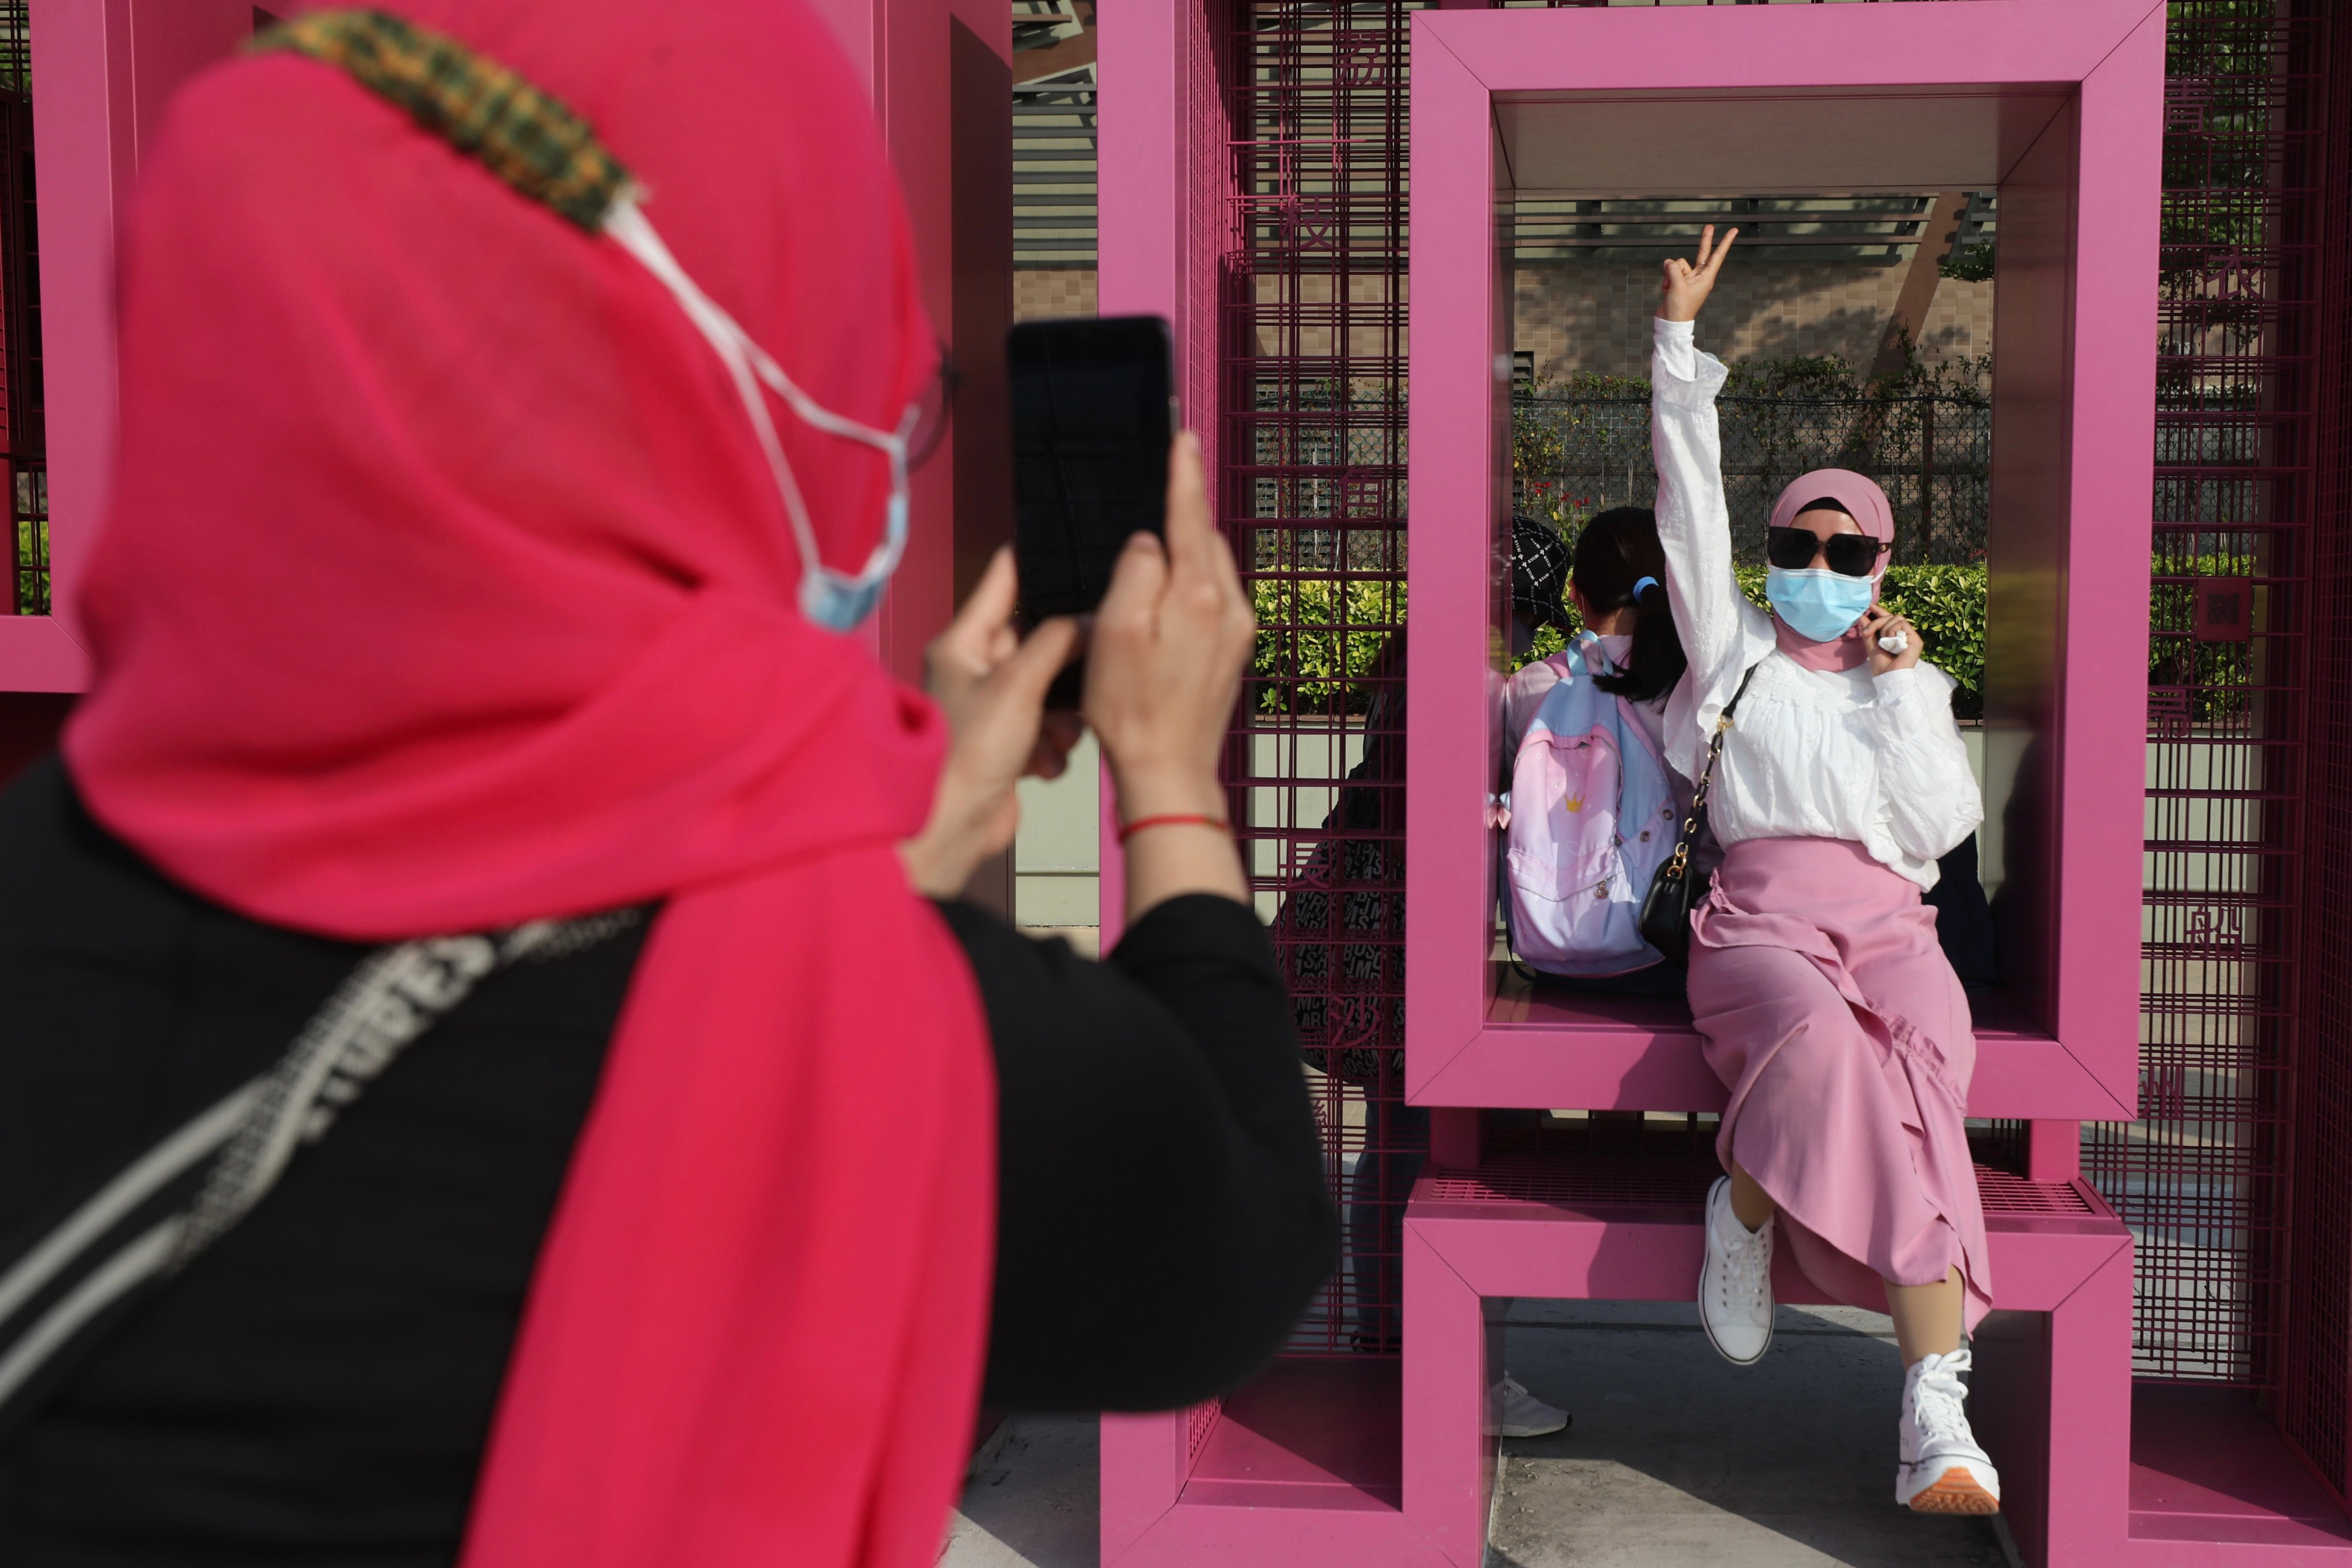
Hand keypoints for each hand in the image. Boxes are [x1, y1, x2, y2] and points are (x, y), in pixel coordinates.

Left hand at [898, 547, 1084, 897]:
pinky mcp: (1005, 745)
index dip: (1036, 563)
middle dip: (1066, 660)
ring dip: (1063, 713)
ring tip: (1060, 735)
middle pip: (1035, 640)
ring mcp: (990, 708)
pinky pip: (1045, 729)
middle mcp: (973, 669)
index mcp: (962, 642)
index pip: (1002, 582)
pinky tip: (1044, 765)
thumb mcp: (1018, 684)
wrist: (949, 827)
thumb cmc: (968, 749)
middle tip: (1095, 664)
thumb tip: (1088, 620)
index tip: (1076, 547)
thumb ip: (1057, 643)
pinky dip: (1051, 746)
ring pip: (1048, 688)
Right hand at [1087, 432, 1255, 913]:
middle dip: (1183, 516)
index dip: (1182, 474)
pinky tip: (1166, 604)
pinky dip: (1192, 587)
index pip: (1190, 516)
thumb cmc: (1131, 709)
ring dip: (1187, 555)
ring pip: (1212, 569)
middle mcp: (1230, 606)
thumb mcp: (1115, 631)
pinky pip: (1215, 599)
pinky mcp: (1236, 652)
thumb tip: (1150, 540)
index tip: (1182, 437)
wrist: (1169, 772)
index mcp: (1199, 594)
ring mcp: (1238, 631)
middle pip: (1205, 539)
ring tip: (1156, 553)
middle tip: (1157, 493)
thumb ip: (1135, 572)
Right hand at [1659, 223, 1737, 323]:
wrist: (1672, 323)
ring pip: (1679, 264)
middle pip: (1703, 253)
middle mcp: (1699, 276)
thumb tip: (1668, 262)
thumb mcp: (1677, 285)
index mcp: (1706, 277)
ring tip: (1670, 288)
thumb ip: (1673, 269)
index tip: (1734, 231)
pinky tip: (1666, 290)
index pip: (1718, 256)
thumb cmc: (1680, 308)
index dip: (1725, 242)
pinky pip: (1671, 271)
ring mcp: (1689, 279)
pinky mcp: (1678, 282)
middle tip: (1710, 226)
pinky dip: (1667, 279)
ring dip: (1671, 274)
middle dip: (1705, 240)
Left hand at [1862, 605, 1922, 675]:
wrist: (1888, 677)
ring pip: (1897, 618)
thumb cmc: (1881, 666)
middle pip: (1891, 616)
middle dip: (1876, 622)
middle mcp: (1905, 635)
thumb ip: (1868, 631)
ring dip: (1884, 628)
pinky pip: (1902, 624)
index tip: (1869, 607)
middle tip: (1867, 633)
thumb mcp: (1871, 646)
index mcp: (1895, 636)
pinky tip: (1891, 642)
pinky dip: (1892, 631)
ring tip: (1883, 642)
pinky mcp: (1915, 639)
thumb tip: (1862, 616)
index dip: (1880, 611)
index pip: (1890, 619)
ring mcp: (1911, 637)